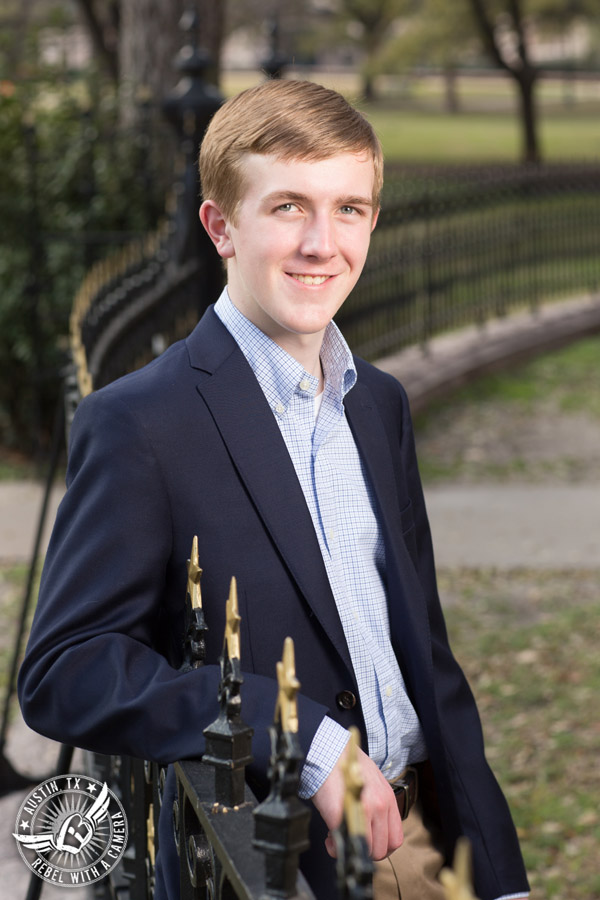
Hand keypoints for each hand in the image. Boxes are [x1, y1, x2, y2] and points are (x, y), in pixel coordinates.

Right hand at [311, 745, 402, 859]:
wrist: (326, 751)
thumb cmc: (344, 765)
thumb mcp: (369, 782)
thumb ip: (373, 807)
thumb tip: (366, 832)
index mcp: (387, 798)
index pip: (395, 838)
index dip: (381, 847)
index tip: (368, 844)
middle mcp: (380, 805)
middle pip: (381, 849)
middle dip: (365, 851)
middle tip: (351, 840)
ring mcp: (363, 810)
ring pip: (365, 850)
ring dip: (352, 849)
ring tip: (339, 835)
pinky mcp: (343, 814)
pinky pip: (344, 842)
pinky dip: (335, 846)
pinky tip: (329, 836)